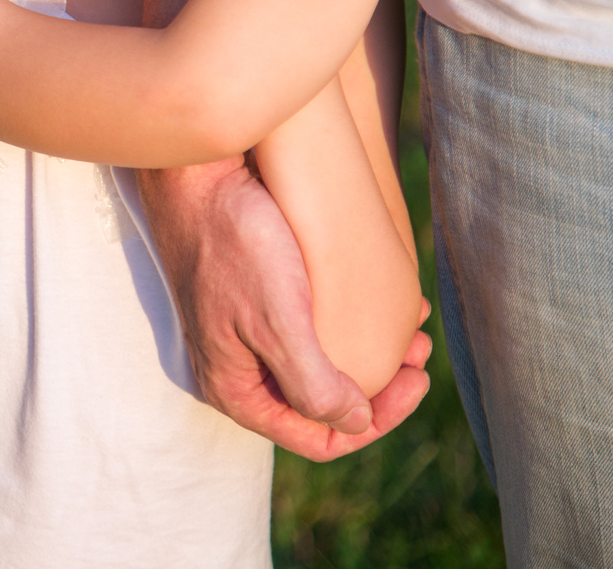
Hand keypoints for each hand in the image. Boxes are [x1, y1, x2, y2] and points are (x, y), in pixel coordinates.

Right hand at [139, 158, 431, 459]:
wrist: (194, 175)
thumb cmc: (232, 241)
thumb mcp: (276, 320)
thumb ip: (312, 384)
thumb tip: (356, 421)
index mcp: (235, 389)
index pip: (318, 438)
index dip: (376, 421)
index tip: (416, 379)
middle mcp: (238, 370)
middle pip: (320, 404)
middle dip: (380, 385)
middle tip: (418, 351)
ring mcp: (243, 335)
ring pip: (318, 364)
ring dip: (369, 354)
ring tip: (407, 326)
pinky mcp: (251, 302)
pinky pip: (308, 329)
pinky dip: (349, 325)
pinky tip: (378, 301)